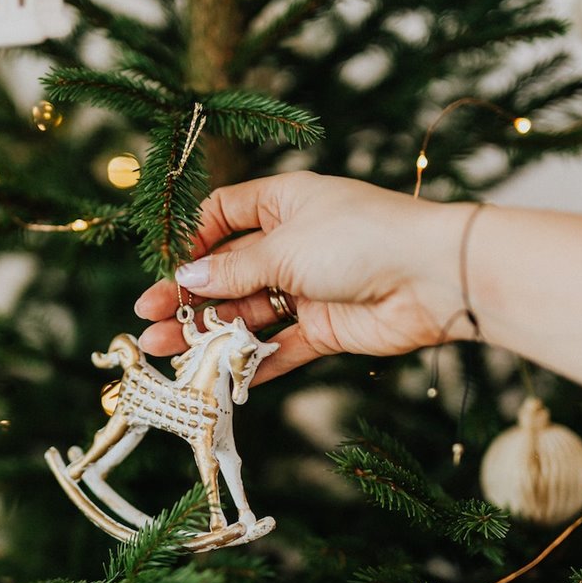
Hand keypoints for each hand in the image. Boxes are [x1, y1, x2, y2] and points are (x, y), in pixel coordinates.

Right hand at [134, 172, 473, 382]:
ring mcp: (308, 288)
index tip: (165, 267)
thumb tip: (186, 280)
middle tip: (147, 318)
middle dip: (188, 296)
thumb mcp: (285, 248)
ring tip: (167, 351)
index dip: (192, 240)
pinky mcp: (324, 328)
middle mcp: (293, 244)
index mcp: (284, 204)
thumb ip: (234, 271)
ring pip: (247, 312)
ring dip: (208, 331)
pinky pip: (279, 347)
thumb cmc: (362, 239)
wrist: (433, 278)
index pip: (224, 215)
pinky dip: (250, 363)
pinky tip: (216, 378)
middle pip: (228, 272)